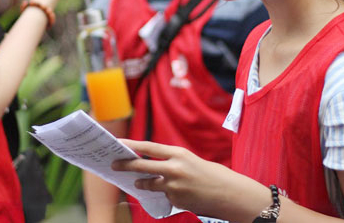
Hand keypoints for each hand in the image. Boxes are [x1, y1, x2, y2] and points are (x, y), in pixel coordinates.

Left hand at [112, 139, 257, 219]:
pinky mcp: (176, 201)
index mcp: (178, 153)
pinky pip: (164, 197)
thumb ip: (172, 160)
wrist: (230, 195)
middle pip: (142, 165)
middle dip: (125, 165)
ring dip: (142, 183)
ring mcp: (174, 186)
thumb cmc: (212, 175)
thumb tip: (152, 163)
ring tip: (138, 181)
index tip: (119, 143)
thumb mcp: (190, 160)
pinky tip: (179, 194)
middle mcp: (174, 168)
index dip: (132, 145)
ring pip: (149, 184)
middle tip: (114, 164)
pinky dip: (166, 195)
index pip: (149, 147)